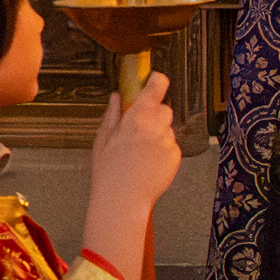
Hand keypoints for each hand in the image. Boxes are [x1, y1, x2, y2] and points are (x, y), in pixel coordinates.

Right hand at [83, 72, 181, 273]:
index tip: (154, 79)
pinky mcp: (176, 156)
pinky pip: (171, 146)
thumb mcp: (103, 139)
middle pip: (164, 109)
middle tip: (139, 128)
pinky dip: (163, 151)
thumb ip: (113, 114)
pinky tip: (148, 162)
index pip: (156, 87)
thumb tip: (116, 97)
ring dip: (158, 134)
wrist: (123, 199)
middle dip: (154, 114)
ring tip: (140, 152)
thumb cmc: (110, 172)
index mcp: (136, 117)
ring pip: (167, 129)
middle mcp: (156, 127)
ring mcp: (168, 142)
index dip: (156, 81)